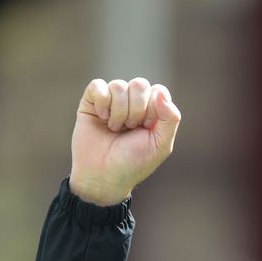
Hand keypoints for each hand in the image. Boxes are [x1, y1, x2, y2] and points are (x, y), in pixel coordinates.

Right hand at [69, 78, 181, 205]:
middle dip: (136, 110)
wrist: (103, 176)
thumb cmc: (134, 162)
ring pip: (118, 85)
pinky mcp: (91, 102)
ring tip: (115, 129)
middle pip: (139, 84)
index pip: (158, 91)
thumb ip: (170, 119)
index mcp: (153, 110)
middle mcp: (133, 102)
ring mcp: (112, 101)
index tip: (146, 127)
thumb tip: (161, 93)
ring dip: (118, 111)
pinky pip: (97, 85)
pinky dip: (101, 102)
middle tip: (130, 128)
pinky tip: (102, 118)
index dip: (153, 108)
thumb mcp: (161, 144)